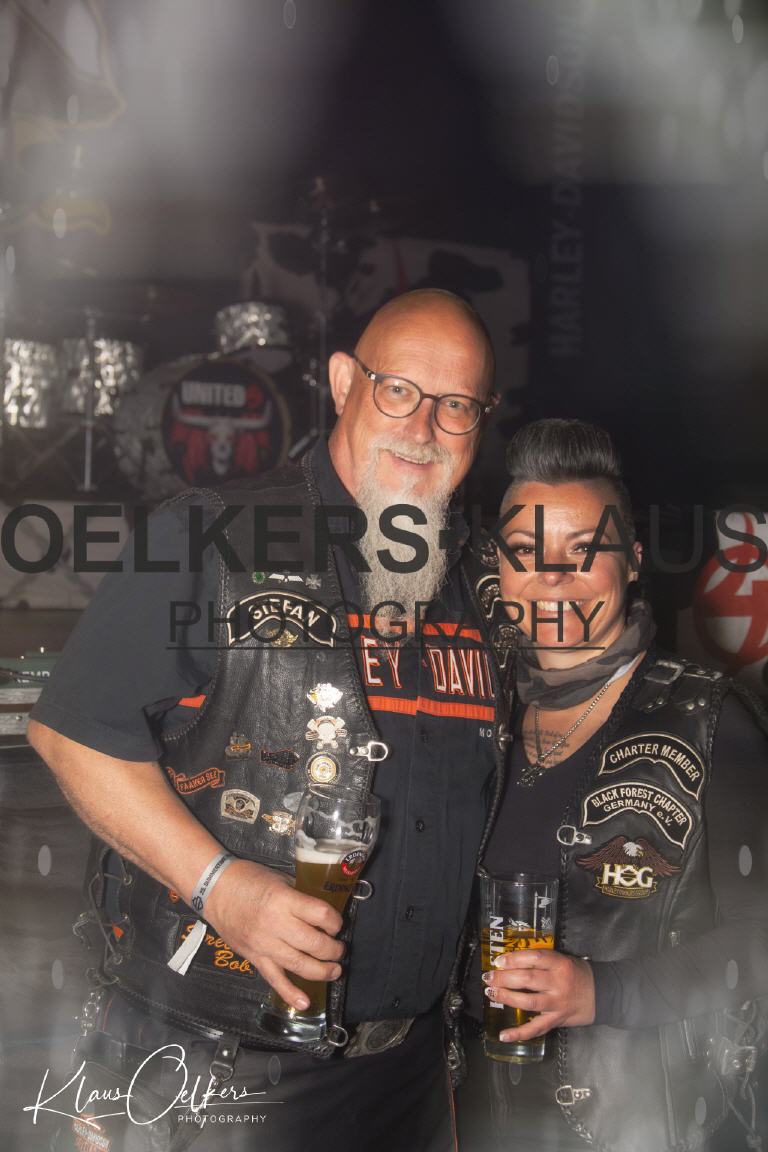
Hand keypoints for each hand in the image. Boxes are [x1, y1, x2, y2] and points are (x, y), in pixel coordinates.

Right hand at [204, 859, 344, 1010]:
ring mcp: (264, 945)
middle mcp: (275, 925)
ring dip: (322, 971)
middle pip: (314, 944)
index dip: (335, 921)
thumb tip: (321, 911)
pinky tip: (305, 1003)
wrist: (214, 890)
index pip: (321, 915)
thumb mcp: (280, 879)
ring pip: (299, 965)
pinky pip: (274, 979)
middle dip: (333, 949)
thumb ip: (300, 897)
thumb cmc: (248, 879)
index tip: (337, 923)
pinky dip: (290, 993)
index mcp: (284, 901)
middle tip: (339, 948)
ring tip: (334, 970)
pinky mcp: (254, 958)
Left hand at [483, 949, 594, 1041]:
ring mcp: (557, 1004)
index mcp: (560, 964)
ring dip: (507, 998)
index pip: (534, 958)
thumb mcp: (563, 959)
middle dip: (504, 978)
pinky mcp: (557, 1021)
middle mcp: (558, 983)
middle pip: (527, 980)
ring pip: (528, 1002)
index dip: (514, 959)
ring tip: (491, 993)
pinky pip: (536, 1028)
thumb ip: (542, 961)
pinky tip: (503, 1034)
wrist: (601, 994)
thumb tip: (512, 960)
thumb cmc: (578, 974)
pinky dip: (519, 1033)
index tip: (498, 961)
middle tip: (488, 977)